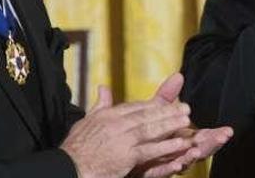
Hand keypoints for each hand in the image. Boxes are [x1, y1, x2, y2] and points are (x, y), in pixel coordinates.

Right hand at [60, 83, 191, 177]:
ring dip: (171, 125)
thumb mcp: (86, 121)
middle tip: (186, 108)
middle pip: (147, 115)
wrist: (68, 167)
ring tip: (186, 122)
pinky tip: (179, 146)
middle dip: (168, 111)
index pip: (136, 107)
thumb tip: (103, 87)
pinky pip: (150, 150)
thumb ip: (99, 105)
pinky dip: (165, 147)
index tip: (169, 103)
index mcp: (108, 114)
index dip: (154, 105)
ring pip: (151, 129)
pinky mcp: (126, 155)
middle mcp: (117, 123)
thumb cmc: (75, 148)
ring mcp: (122, 139)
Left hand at [129, 74, 232, 176]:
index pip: (201, 137)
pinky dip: (169, 168)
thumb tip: (178, 75)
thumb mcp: (154, 113)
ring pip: (182, 162)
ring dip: (191, 158)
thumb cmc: (141, 135)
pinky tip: (176, 164)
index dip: (215, 134)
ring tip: (197, 151)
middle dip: (210, 146)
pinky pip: (160, 172)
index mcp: (179, 139)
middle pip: (197, 151)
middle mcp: (175, 153)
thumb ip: (167, 97)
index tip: (228, 130)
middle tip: (221, 139)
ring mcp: (163, 163)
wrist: (118, 153)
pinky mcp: (149, 171)